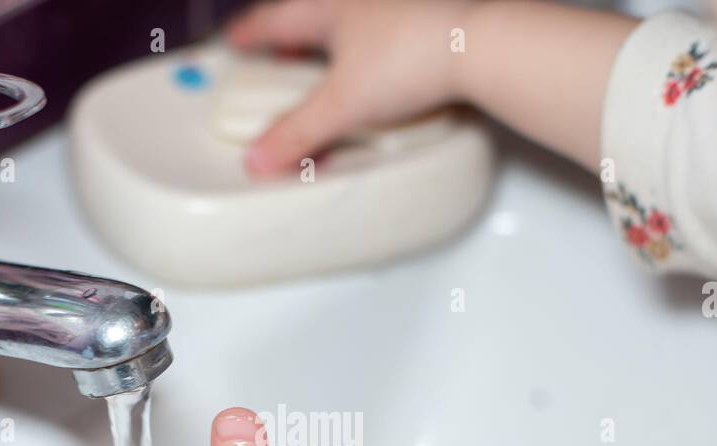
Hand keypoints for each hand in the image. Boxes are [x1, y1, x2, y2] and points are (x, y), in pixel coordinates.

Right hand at [227, 0, 472, 175]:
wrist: (481, 44)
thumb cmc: (410, 58)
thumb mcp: (342, 105)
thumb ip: (298, 134)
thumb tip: (258, 159)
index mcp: (330, 5)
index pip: (276, 19)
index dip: (252, 34)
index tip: (235, 40)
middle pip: (314, 13)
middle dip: (294, 36)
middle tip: (281, 55)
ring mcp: (399, 4)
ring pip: (354, 18)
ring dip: (337, 41)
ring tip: (329, 66)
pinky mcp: (431, 17)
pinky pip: (390, 28)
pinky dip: (375, 47)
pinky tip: (382, 66)